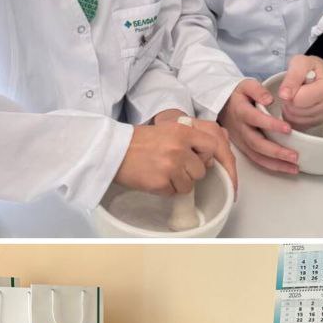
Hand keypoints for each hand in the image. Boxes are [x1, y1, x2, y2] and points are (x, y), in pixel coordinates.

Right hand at [114, 119, 238, 195]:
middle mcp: (179, 148)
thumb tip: (208, 158)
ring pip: (188, 185)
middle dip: (189, 173)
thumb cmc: (137, 141)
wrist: (111, 150)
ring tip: (161, 173)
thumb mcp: (166, 129)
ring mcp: (170, 166)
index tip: (196, 159)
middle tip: (172, 168)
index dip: (206, 156)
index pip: (211, 146)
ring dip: (177, 183)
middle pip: (201, 171)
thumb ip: (187, 140)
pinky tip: (153, 178)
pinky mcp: (160, 182)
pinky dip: (164, 189)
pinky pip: (173, 193)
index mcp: (182, 132)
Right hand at [218, 79, 298, 175]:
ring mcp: (242, 141)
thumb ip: (257, 90)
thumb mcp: (246, 85)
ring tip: (295, 167)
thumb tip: (269, 99)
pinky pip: (258, 160)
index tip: (288, 129)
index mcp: (241, 112)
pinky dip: (273, 167)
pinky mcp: (244, 149)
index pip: (255, 119)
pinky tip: (287, 169)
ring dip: (276, 164)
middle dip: (276, 151)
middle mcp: (241, 129)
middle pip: (257, 144)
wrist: (221, 106)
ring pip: (257, 156)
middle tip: (294, 155)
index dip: (271, 125)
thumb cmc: (238, 96)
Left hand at [278, 55, 322, 129]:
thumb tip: (284, 96)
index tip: (295, 83)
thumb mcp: (300, 63)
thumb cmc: (311, 67)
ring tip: (297, 96)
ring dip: (290, 108)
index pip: (297, 100)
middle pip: (295, 111)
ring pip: (295, 119)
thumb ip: (291, 78)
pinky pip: (298, 124)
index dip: (290, 92)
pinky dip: (293, 116)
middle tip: (295, 90)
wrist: (321, 74)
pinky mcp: (318, 123)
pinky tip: (298, 105)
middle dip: (289, 101)